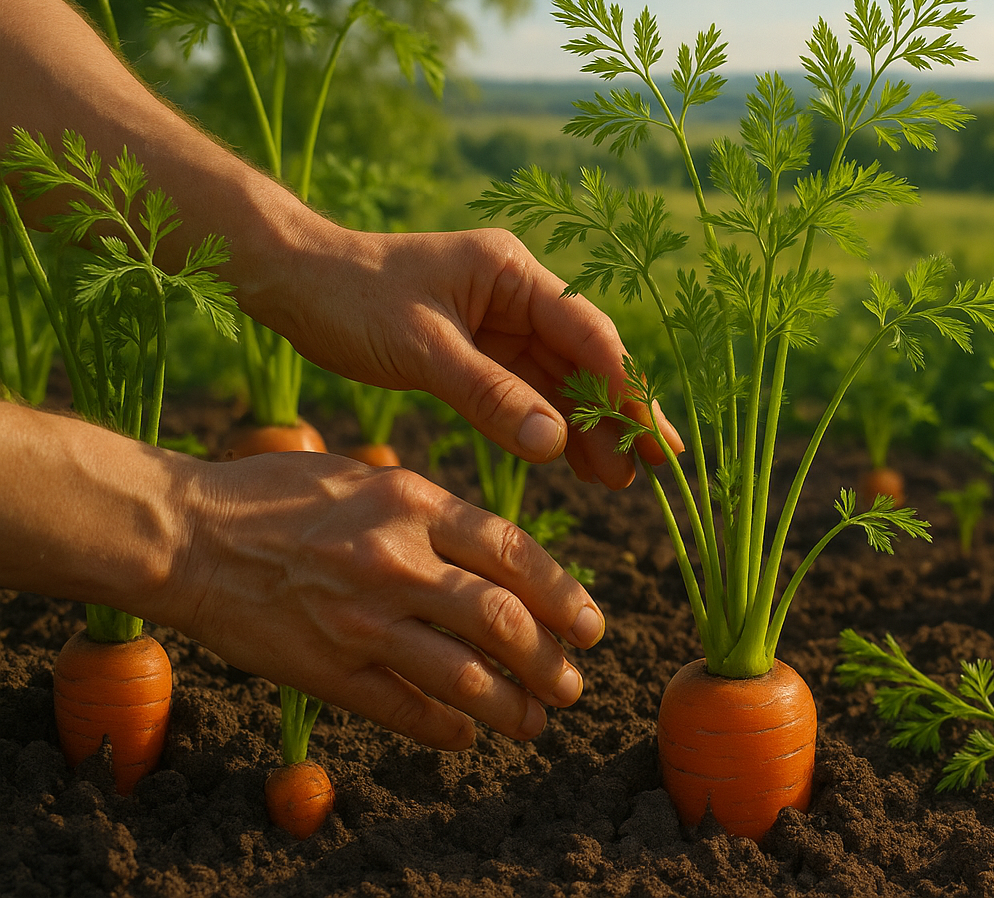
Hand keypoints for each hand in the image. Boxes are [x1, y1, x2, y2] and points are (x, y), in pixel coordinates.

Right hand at [160, 452, 601, 749]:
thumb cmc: (275, 495)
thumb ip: (430, 512)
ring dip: (510, 705)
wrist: (185, 534)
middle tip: (572, 684)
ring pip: (463, 673)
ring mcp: (360, 618)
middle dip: (550, 659)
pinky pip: (402, 707)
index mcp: (412, 503)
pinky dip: (444, 727)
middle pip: (502, 619)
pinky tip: (466, 736)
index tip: (591, 626)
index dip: (564, 596)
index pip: (513, 554)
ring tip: (535, 720)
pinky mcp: (326, 666)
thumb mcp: (366, 475)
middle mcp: (395, 560)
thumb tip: (493, 550)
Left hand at [251, 220, 681, 488]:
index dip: (625, 389)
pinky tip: (572, 462)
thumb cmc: (350, 299)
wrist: (290, 280)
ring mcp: (498, 320)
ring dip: (587, 427)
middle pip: (585, 357)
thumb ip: (490, 395)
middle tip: (658, 466)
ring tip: (619, 480)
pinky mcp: (478, 347)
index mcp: (511, 272)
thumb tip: (555, 443)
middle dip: (619, 412)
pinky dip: (547, 425)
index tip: (654, 437)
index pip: (586, 334)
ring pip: (559, 379)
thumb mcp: (421, 349)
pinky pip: (526, 390)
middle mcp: (515, 292)